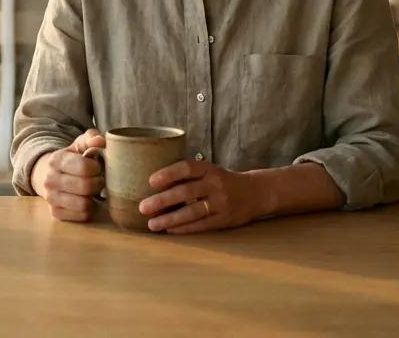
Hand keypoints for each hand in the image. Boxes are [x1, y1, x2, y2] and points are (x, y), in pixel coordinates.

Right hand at [32, 129, 105, 222]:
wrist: (52, 175)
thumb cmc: (73, 159)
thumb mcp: (80, 144)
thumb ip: (91, 138)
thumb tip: (100, 141)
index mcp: (55, 160)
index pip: (83, 167)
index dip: (97, 168)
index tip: (98, 167)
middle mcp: (49, 180)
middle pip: (85, 187)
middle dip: (98, 183)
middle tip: (100, 179)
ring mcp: (51, 198)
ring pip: (83, 204)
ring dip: (94, 198)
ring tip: (94, 190)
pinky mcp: (56, 213)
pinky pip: (82, 216)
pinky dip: (89, 209)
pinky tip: (88, 200)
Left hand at [137, 160, 274, 233]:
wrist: (255, 192)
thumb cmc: (223, 181)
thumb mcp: (210, 171)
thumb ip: (189, 175)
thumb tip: (154, 183)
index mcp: (210, 169)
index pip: (187, 168)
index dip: (168, 174)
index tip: (150, 181)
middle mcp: (215, 185)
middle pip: (186, 192)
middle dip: (162, 200)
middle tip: (143, 207)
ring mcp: (221, 203)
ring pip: (192, 212)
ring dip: (170, 219)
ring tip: (152, 224)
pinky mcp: (224, 220)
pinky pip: (201, 225)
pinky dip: (183, 228)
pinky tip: (169, 230)